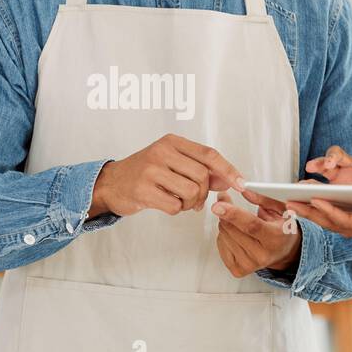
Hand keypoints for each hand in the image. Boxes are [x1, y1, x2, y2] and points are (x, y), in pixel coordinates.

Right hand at [89, 133, 243, 217]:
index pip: (208, 154)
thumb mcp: (172, 163)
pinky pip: (175, 206)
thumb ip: (200, 170)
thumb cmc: (144, 172)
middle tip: (195, 200)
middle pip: (202, 176)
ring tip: (178, 201)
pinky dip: (176, 210)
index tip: (240, 183)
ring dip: (190, 203)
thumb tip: (228, 180)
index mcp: (171, 142)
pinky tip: (166, 204)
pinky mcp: (143, 190)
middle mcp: (161, 152)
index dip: (228, 170)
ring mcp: (151, 171)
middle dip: (204, 193)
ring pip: (191, 191)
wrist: (111, 183)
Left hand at [212, 189, 301, 276]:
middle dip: (226, 212)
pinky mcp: (238, 270)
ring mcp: (249, 264)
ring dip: (227, 224)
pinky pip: (220, 245)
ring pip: (223, 235)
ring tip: (240, 224)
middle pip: (232, 229)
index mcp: (276, 238)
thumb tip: (245, 191)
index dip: (233, 214)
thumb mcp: (281, 209)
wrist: (283, 252)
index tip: (218, 205)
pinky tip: (238, 236)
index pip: (251, 226)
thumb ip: (264, 197)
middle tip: (228, 204)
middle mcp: (263, 255)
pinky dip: (225, 236)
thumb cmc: (282, 229)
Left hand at [284, 195, 351, 265]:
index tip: (313, 200)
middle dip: (308, 212)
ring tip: (287, 202)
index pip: (346, 219)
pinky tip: (306, 207)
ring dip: (309, 212)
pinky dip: (320, 213)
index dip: (329, 210)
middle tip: (284, 201)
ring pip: (330, 220)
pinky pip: (336, 219)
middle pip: (330, 221)